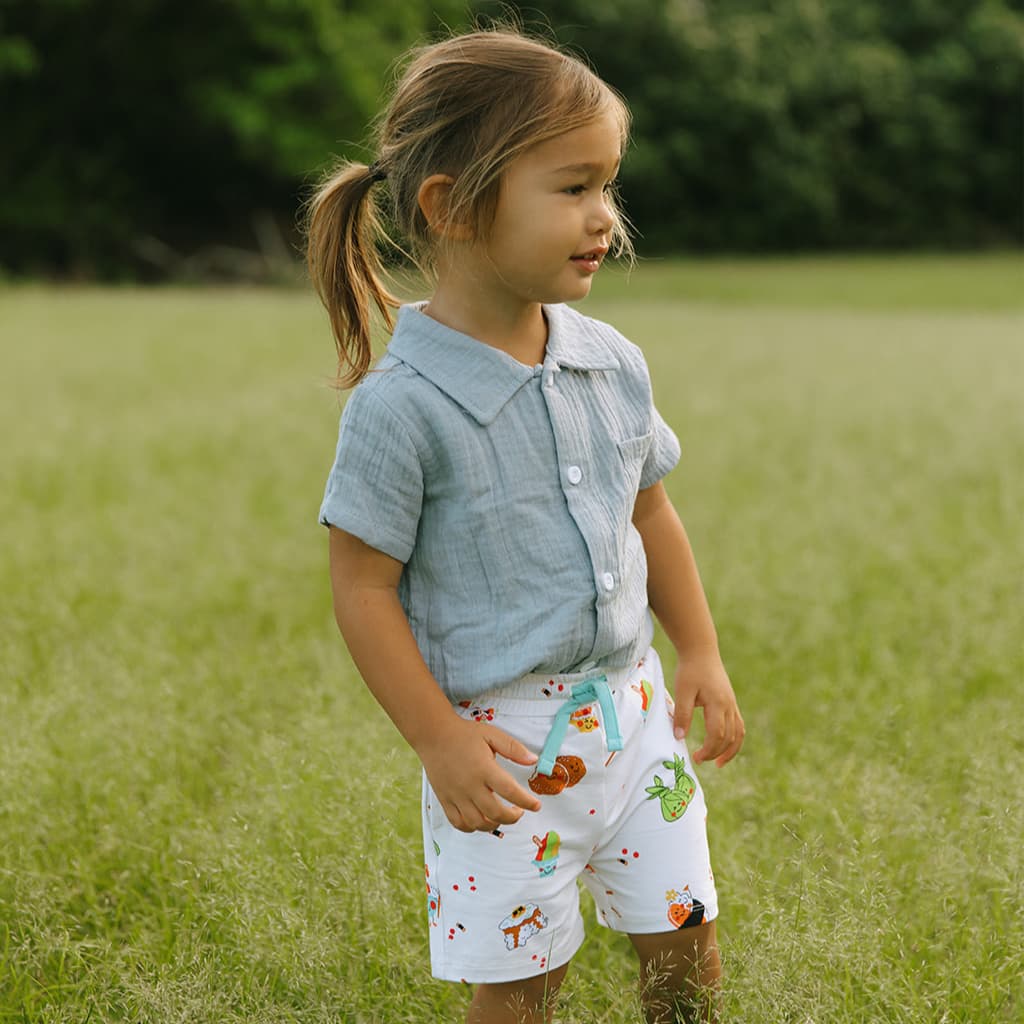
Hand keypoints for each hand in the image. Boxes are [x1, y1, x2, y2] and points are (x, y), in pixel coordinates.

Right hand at [416, 714, 541, 832]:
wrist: (433, 734)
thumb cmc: (463, 734)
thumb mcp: (492, 734)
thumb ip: (514, 748)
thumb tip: (533, 759)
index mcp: (484, 768)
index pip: (510, 791)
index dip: (527, 802)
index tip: (536, 805)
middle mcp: (470, 785)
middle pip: (495, 813)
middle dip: (513, 817)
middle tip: (519, 811)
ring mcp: (456, 795)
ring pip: (477, 823)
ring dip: (494, 824)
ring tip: (501, 816)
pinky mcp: (445, 800)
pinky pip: (459, 823)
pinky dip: (472, 828)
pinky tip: (480, 820)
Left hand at [672, 653, 744, 765]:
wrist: (701, 651)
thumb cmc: (690, 670)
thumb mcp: (682, 691)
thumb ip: (682, 714)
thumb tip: (679, 737)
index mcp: (718, 703)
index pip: (717, 735)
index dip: (708, 750)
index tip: (696, 758)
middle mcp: (729, 705)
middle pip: (729, 737)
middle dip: (716, 752)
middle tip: (700, 760)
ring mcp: (732, 703)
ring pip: (738, 733)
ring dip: (730, 749)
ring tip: (719, 762)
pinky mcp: (731, 702)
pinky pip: (738, 725)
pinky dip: (734, 738)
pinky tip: (724, 744)